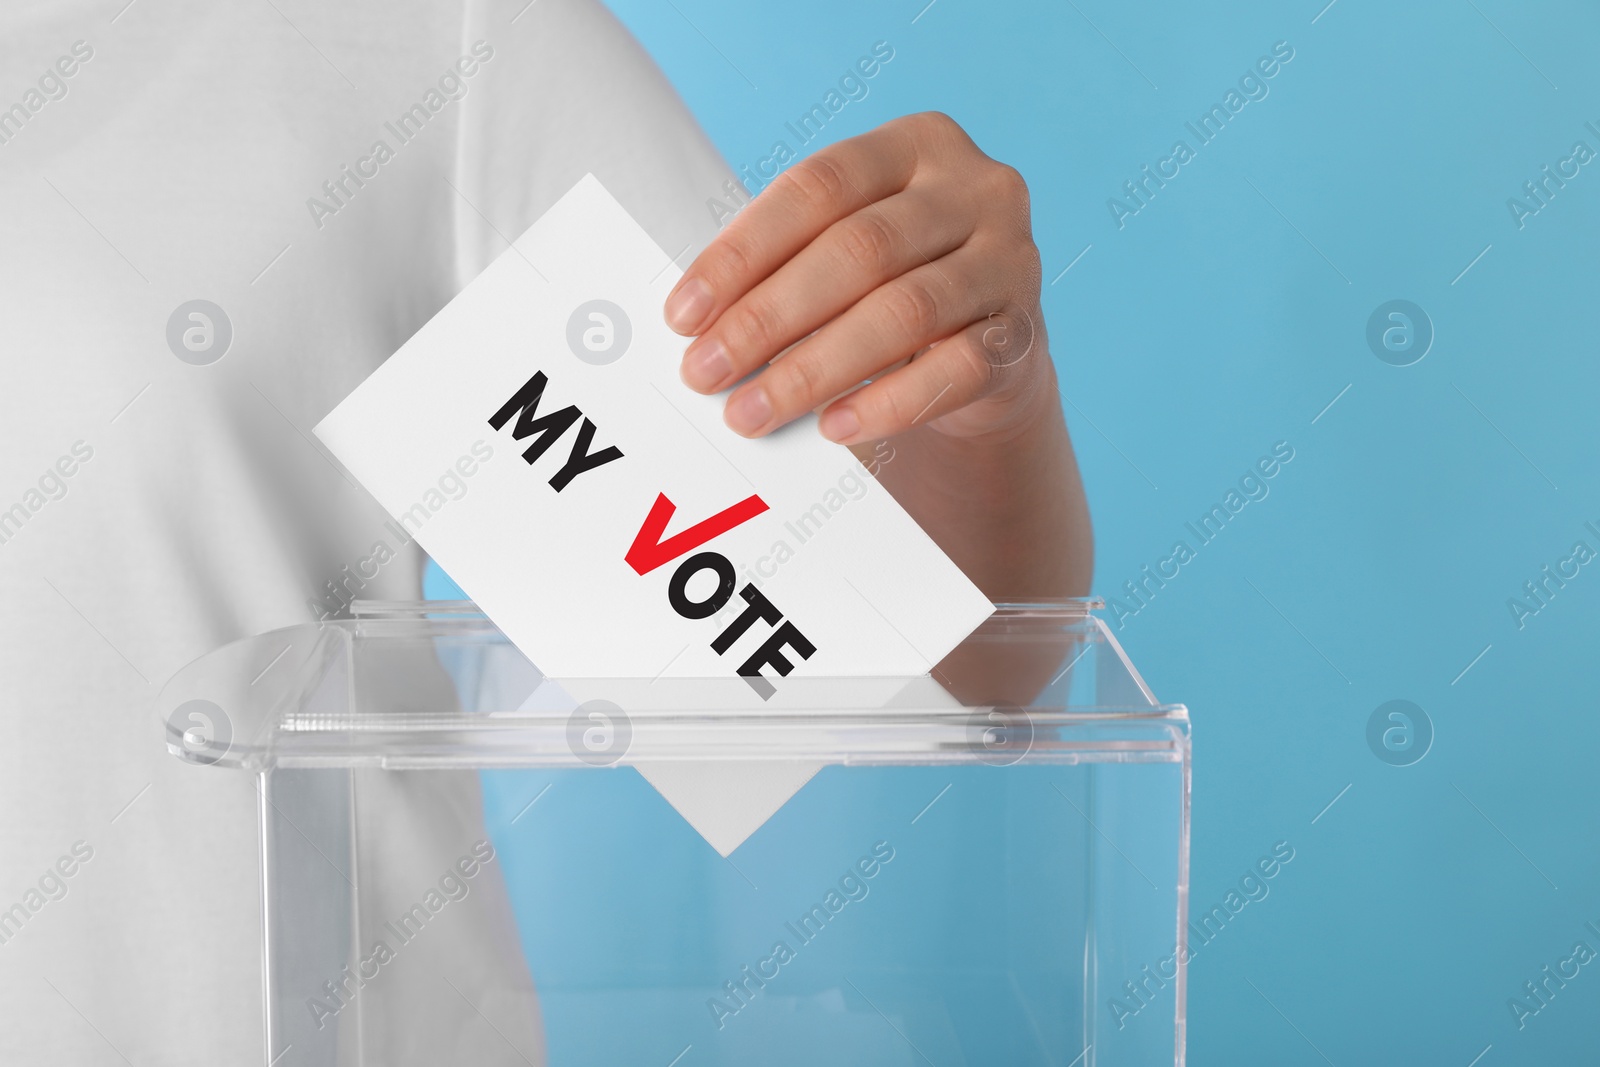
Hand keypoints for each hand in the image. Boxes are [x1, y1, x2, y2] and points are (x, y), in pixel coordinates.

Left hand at [664, 111, 1050, 445]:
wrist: (993, 346)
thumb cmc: (893, 285)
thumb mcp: (847, 249)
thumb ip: (788, 262)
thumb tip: (699, 324)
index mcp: (915, 144)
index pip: (816, 188)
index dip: (742, 253)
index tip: (683, 316)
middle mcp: (976, 189)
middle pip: (858, 251)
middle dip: (767, 319)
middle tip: (706, 374)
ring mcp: (1012, 260)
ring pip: (904, 312)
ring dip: (814, 369)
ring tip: (752, 411)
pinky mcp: (1027, 335)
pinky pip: (955, 370)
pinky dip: (887, 403)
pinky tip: (834, 426)